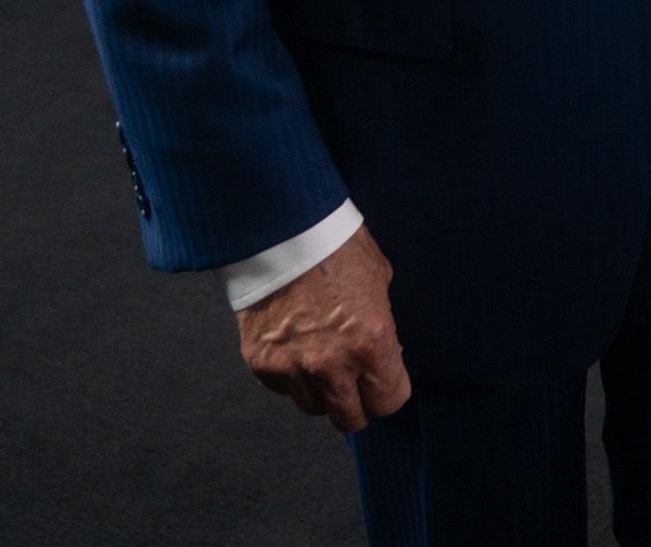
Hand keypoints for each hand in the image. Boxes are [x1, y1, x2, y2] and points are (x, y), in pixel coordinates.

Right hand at [235, 225, 411, 432]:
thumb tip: (383, 354)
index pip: (389, 402)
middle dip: (356, 406)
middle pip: (349, 419)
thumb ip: (381, 327)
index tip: (383, 384)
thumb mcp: (378, 283)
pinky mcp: (261, 364)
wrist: (280, 231)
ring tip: (320, 361)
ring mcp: (293, 368)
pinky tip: (293, 346)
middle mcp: (332, 365)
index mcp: (371, 343)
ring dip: (320, 391)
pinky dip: (289, 375)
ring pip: (312, 407)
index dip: (388, 393)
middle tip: (354, 386)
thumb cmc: (338, 248)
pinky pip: (281, 388)